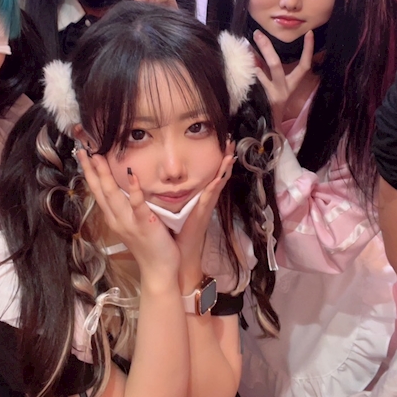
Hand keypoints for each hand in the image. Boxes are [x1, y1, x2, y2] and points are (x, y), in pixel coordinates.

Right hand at [77, 149, 180, 280]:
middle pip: (100, 190)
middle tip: (83, 150)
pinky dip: (134, 190)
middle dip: (91, 169)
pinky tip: (132, 175)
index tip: (84, 155)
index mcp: (113, 217)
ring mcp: (128, 222)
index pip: (98, 191)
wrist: (158, 270)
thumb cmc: (148, 246)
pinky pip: (138, 205)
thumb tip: (128, 188)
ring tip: (98, 157)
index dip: (90, 173)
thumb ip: (128, 208)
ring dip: (105, 175)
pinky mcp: (144, 224)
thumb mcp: (133, 224)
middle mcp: (116, 218)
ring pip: (113, 195)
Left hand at [175, 146, 234, 289]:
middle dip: (224, 158)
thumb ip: (174, 197)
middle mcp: (205, 201)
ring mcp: (205, 208)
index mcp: (198, 199)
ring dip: (224, 169)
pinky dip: (215, 187)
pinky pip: (209, 198)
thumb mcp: (174, 210)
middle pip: (218, 175)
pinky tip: (219, 177)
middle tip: (230, 141)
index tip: (220, 143)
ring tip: (230, 153)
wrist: (178, 256)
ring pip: (217, 183)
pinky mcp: (201, 215)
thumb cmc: (175, 234)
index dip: (216, 160)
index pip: (210, 175)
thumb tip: (166, 181)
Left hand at [251, 29, 313, 127]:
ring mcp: (269, 96)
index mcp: (291, 86)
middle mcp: (282, 90)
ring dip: (250, 59)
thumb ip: (268, 73)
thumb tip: (254, 51)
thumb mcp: (276, 90)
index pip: (304, 66)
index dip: (308, 50)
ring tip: (242, 44)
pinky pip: (250, 85)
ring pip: (260, 75)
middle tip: (257, 33)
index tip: (309, 33)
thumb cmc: (272, 107)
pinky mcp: (258, 102)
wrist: (267, 132)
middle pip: (276, 66)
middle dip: (267, 48)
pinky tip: (235, 64)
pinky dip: (244, 74)